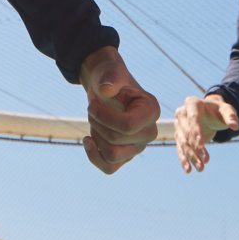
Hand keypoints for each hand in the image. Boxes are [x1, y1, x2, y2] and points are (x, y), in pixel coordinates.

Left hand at [78, 46, 158, 174]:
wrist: (104, 87)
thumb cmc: (109, 77)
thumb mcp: (110, 71)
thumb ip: (111, 76)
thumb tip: (106, 90)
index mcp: (151, 111)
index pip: (128, 126)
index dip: (104, 117)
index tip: (92, 103)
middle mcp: (149, 132)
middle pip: (117, 141)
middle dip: (97, 123)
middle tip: (91, 108)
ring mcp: (137, 146)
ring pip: (112, 156)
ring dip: (96, 136)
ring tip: (93, 120)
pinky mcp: (125, 156)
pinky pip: (109, 168)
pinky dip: (94, 157)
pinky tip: (87, 140)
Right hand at [173, 93, 238, 171]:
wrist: (209, 112)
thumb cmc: (218, 111)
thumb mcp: (226, 110)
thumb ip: (231, 116)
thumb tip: (235, 126)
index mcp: (192, 103)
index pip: (193, 118)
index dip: (196, 131)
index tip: (200, 144)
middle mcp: (182, 114)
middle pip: (187, 133)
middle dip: (196, 148)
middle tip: (206, 160)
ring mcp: (179, 126)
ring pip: (183, 143)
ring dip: (191, 157)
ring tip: (201, 168)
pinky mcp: (179, 137)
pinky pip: (180, 149)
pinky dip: (184, 160)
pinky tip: (188, 170)